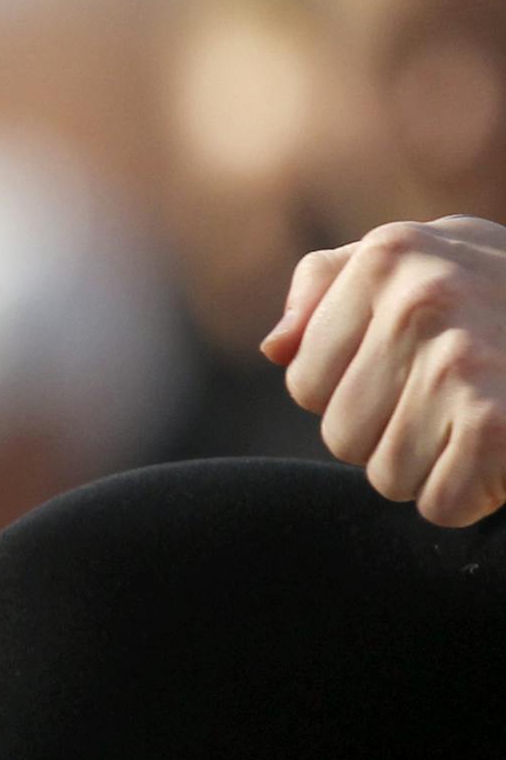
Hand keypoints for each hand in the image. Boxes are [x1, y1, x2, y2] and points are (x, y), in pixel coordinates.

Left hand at [263, 215, 505, 526]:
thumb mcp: (434, 260)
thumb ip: (339, 287)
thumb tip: (276, 347)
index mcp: (386, 255)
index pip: (304, 381)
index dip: (359, 392)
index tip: (422, 368)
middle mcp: (417, 296)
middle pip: (339, 434)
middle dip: (394, 435)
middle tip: (466, 400)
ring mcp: (459, 356)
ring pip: (385, 474)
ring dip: (436, 467)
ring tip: (490, 420)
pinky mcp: (494, 421)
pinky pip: (438, 503)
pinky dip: (472, 497)